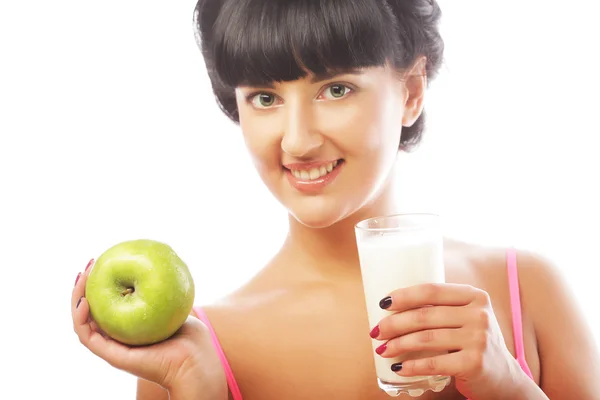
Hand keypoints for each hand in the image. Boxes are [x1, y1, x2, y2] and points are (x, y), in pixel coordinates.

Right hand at [71, 259, 222, 391]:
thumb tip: (155, 266)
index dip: (100, 283)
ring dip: (76, 298)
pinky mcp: (111, 356)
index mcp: (129, 325)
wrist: (194, 361)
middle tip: (88, 264)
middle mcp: (117, 336)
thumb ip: (162, 291)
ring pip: (83, 322)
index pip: (106, 303)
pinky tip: (85, 301)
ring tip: (81, 277)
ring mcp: (112, 347)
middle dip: (83, 286)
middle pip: (90, 310)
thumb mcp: (173, 304)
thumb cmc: (191, 336)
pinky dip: (81, 319)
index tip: (101, 261)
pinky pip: (87, 337)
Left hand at [370, 283, 525, 399]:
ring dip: (398, 344)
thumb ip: (442, 307)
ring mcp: (478, 338)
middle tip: (376, 331)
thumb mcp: (466, 317)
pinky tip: (399, 368)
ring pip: (426, 338)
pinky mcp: (475, 363)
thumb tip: (393, 306)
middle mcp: (479, 314)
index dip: (404, 295)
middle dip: (394, 323)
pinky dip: (412, 366)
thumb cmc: (473, 342)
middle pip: (425, 314)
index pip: (432, 289)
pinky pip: (434, 363)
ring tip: (382, 349)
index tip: (383, 303)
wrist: (503, 377)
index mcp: (474, 295)